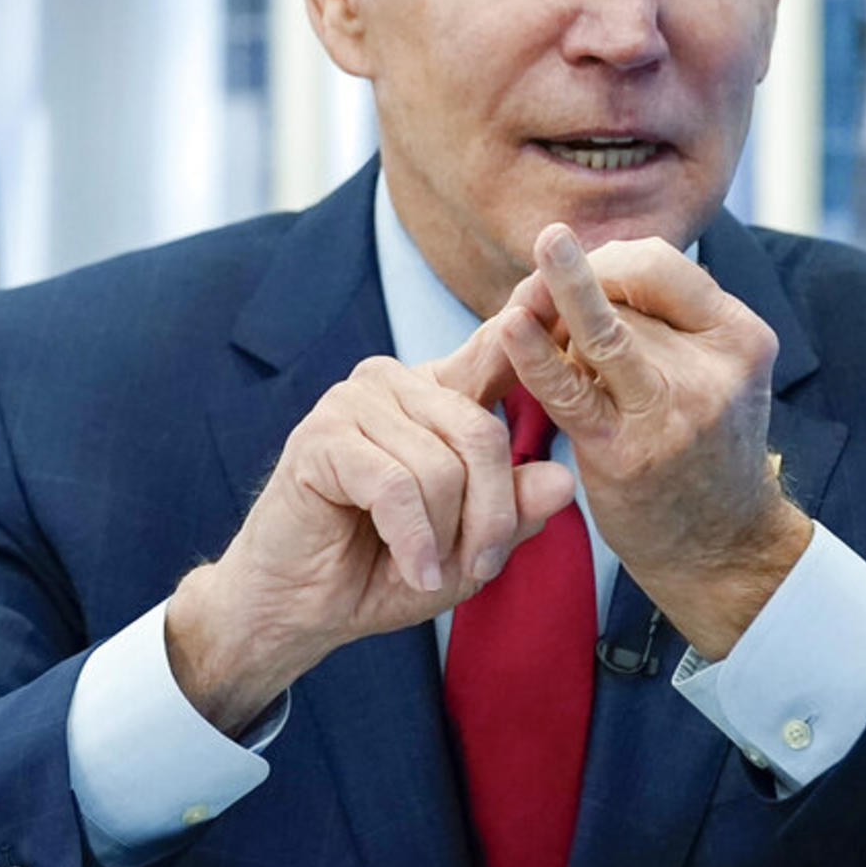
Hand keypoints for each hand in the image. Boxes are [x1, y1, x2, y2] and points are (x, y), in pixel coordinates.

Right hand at [167, 318, 574, 733]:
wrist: (296, 609)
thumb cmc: (381, 571)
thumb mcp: (468, 548)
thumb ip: (513, 510)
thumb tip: (564, 478)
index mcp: (436, 394)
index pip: (495, 350)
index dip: (531, 313)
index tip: (569, 257)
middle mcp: (396, 383)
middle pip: (482, 435)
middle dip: (490, 517)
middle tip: (477, 565)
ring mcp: (354, 402)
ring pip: (443, 468)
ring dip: (444, 538)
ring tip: (427, 569)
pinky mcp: (323, 436)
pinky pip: (399, 487)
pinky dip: (413, 540)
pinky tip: (412, 569)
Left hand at [493, 223, 810, 660]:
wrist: (725, 551)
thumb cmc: (703, 451)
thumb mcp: (714, 374)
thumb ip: (665, 322)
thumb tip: (580, 269)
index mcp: (740, 335)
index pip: (657, 262)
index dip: (602, 261)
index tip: (569, 277)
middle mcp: (717, 365)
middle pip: (620, 294)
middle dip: (566, 293)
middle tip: (531, 302)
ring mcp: (675, 408)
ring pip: (597, 329)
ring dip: (549, 320)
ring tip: (517, 305)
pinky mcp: (628, 451)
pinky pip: (570, 387)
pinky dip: (533, 354)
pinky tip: (508, 325)